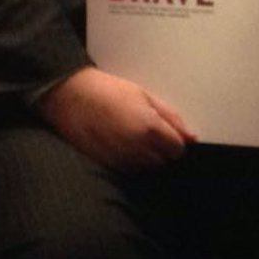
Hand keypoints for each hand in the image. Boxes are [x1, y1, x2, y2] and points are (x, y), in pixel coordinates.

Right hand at [37, 66, 194, 169]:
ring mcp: (121, 159)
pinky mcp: (106, 164)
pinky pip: (128, 169)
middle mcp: (137, 148)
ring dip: (145, 156)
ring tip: (129, 135)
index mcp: (149, 128)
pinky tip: (118, 142)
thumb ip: (170, 117)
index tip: (165, 130)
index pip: (178, 149)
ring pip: (146, 168)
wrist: (67, 94)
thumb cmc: (105, 89)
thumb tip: (191, 137)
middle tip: (146, 130)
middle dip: (160, 149)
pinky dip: (128, 160)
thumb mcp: (143, 94)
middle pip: (164, 161)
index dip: (174, 139)